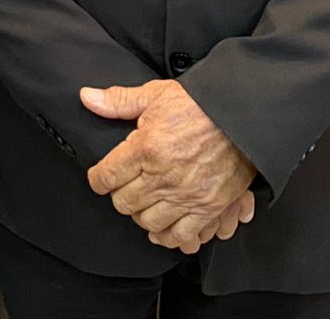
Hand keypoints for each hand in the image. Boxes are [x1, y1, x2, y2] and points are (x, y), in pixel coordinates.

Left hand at [81, 80, 256, 251]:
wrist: (242, 116)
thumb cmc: (200, 104)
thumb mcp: (155, 94)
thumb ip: (118, 101)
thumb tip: (87, 98)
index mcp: (146, 147)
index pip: (106, 176)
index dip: (98, 178)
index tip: (101, 177)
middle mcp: (163, 176)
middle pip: (124, 202)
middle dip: (119, 194)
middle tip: (126, 185)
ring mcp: (186, 195)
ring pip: (147, 221)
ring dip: (141, 214)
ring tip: (144, 202)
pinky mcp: (208, 207)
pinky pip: (180, 235)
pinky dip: (167, 236)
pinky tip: (162, 228)